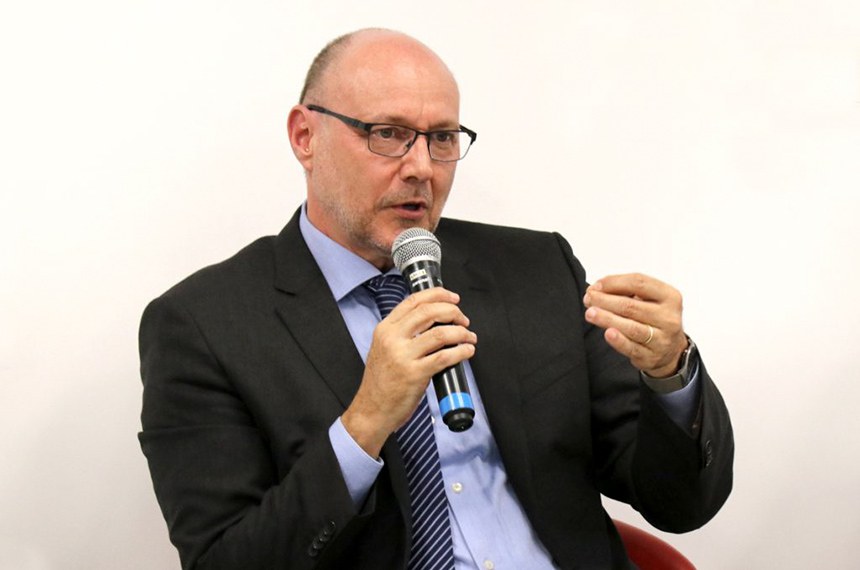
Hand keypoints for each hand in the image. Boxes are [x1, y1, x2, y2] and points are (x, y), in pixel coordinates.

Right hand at [342, 287, 476, 456]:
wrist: (371, 410)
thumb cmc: (380, 383)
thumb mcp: (383, 349)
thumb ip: (401, 333)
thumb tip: (432, 321)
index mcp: (385, 329)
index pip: (414, 301)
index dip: (438, 295)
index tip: (453, 298)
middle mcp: (392, 339)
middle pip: (429, 312)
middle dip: (453, 312)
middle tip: (463, 320)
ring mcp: (403, 356)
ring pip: (440, 333)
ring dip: (461, 333)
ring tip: (469, 337)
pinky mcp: (414, 374)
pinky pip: (445, 357)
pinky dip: (461, 352)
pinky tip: (467, 351)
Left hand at [582, 273, 687, 378]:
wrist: (671, 350)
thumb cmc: (654, 318)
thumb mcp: (649, 299)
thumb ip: (626, 291)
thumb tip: (597, 289)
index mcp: (670, 296)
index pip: (639, 283)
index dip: (613, 282)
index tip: (596, 286)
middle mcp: (668, 317)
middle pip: (631, 306)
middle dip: (605, 301)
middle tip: (588, 299)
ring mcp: (662, 339)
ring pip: (631, 327)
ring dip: (607, 319)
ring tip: (590, 313)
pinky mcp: (651, 356)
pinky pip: (632, 348)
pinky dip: (619, 341)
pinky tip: (608, 333)